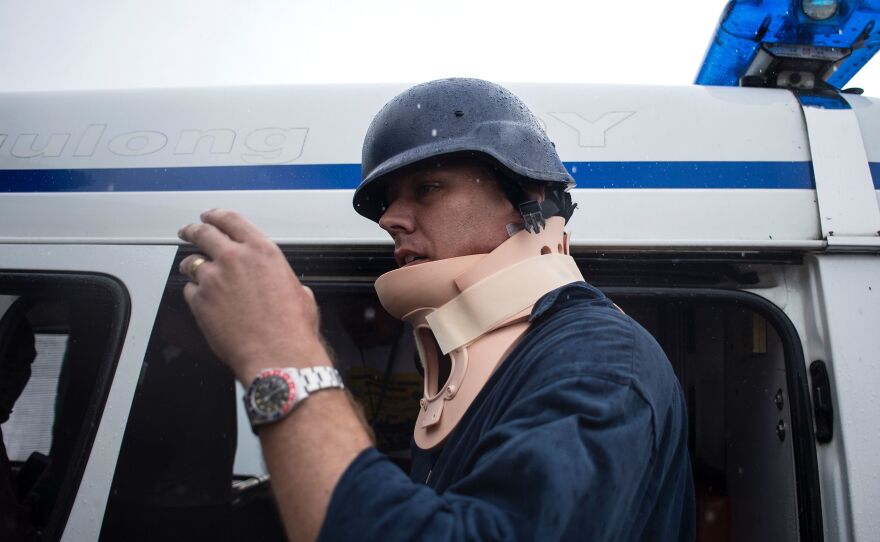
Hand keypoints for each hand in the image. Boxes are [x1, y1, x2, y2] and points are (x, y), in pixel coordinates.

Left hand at [178, 209, 328, 383]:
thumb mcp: (298, 291)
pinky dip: (195, 294)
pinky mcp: (200, 301)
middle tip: (188, 231)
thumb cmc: (292, 329)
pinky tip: (204, 301)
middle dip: (193, 230)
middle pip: (204, 233)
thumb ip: (280, 278)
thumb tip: (279, 284)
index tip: (209, 216)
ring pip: (191, 262)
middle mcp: (235, 259)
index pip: (231, 220)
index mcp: (262, 251)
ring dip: (191, 264)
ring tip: (192, 269)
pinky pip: (189, 291)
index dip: (216, 215)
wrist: (278, 355)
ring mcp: (213, 279)